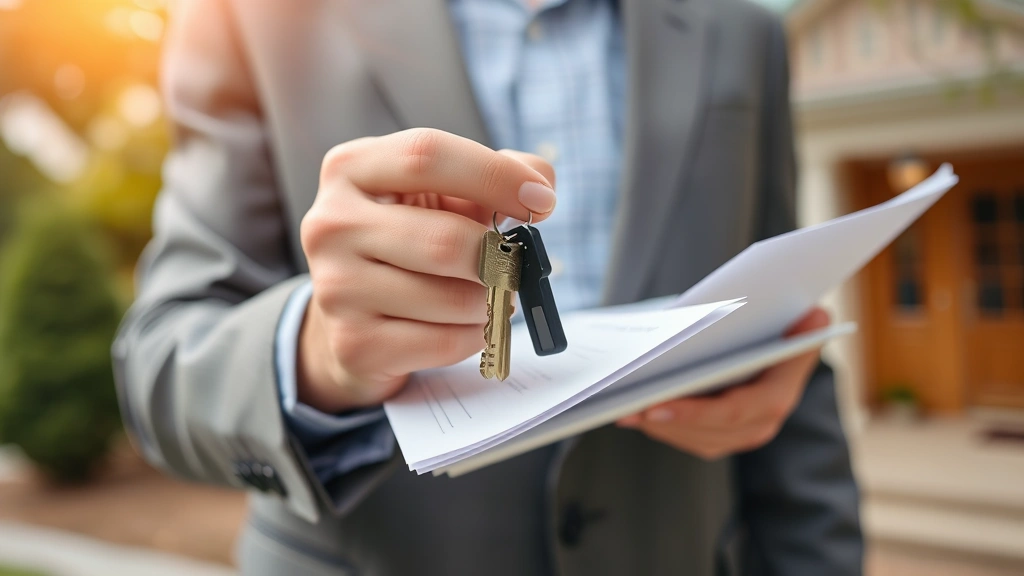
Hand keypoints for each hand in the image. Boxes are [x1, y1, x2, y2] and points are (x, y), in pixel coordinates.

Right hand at [298, 128, 555, 412]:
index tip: (542, 201)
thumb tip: (541, 186)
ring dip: (491, 301)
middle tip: (517, 266)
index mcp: (351, 169)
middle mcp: (330, 223)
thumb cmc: (410, 241)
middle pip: (444, 239)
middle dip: (499, 258)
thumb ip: (495, 175)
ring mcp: (335, 287)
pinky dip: (475, 335)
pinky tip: (467, 325)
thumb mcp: (443, 196)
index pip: (426, 155)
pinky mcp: (353, 343)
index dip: (494, 175)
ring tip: (489, 296)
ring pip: (450, 298)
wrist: (354, 319)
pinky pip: (444, 341)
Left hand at [616, 307, 829, 458]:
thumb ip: (797, 324)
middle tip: (630, 408)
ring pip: (694, 439)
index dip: (696, 413)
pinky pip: (689, 438)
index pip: (736, 411)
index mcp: (780, 396)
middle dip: (668, 421)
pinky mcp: (722, 437)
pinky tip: (633, 414)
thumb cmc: (777, 327)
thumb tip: (816, 314)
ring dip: (659, 427)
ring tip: (623, 410)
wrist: (777, 347)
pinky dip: (662, 427)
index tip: (659, 405)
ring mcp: (742, 435)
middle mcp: (763, 424)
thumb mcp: (788, 320)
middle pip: (709, 431)